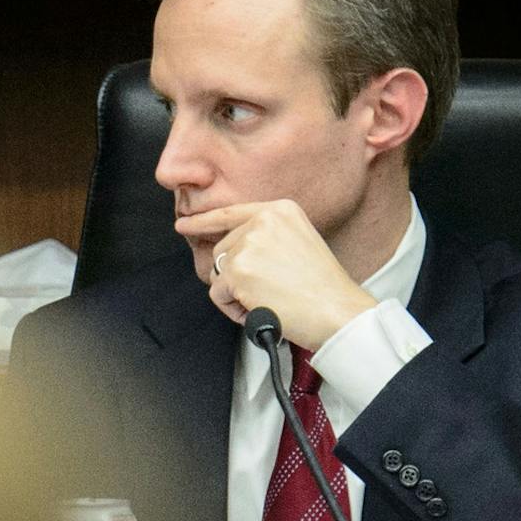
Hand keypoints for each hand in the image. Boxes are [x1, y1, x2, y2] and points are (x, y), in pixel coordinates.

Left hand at [174, 199, 375, 350]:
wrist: (336, 310)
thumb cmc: (322, 287)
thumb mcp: (297, 244)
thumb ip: (265, 239)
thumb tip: (230, 253)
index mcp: (280, 210)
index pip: (230, 213)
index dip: (204, 222)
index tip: (184, 225)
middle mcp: (263, 220)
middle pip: (221, 251)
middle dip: (234, 277)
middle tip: (267, 291)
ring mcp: (248, 244)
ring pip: (217, 274)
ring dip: (235, 294)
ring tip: (267, 299)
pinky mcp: (238, 271)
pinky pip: (218, 295)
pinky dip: (233, 309)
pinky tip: (260, 308)